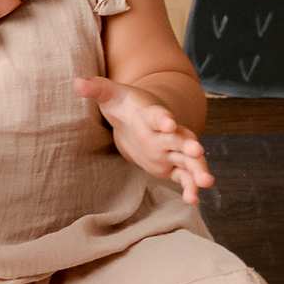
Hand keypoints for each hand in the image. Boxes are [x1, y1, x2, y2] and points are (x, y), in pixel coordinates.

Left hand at [73, 77, 214, 205]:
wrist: (136, 117)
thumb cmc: (123, 104)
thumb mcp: (109, 95)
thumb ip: (96, 88)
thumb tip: (76, 83)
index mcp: (151, 114)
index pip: (158, 115)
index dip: (163, 118)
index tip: (168, 122)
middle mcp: (165, 133)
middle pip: (180, 138)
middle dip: (189, 145)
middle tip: (198, 152)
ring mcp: (169, 150)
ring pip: (187, 160)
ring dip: (198, 169)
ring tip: (206, 182)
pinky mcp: (170, 166)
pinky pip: (182, 177)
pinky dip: (189, 187)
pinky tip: (193, 200)